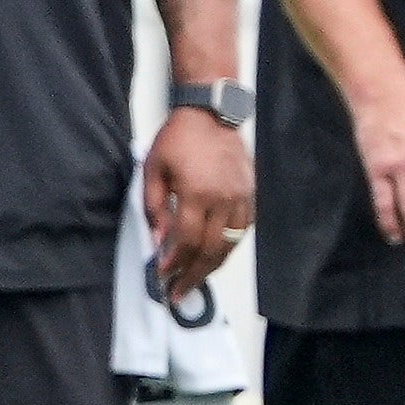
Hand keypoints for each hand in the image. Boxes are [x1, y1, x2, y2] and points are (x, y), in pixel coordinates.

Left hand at [143, 109, 252, 297]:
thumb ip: (154, 208)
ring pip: (230, 244)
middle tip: (179, 291)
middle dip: (193, 275)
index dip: (174, 263)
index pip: (187, 241)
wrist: (211, 113)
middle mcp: (223, 198)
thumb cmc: (180, 137)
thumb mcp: (154, 169)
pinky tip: (215, 255)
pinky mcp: (250, 194)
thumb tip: (158, 241)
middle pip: (210, 250)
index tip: (163, 275)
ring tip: (196, 280)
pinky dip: (228, 247)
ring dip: (211, 267)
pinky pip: (242, 230)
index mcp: (197, 192)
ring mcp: (241, 198)